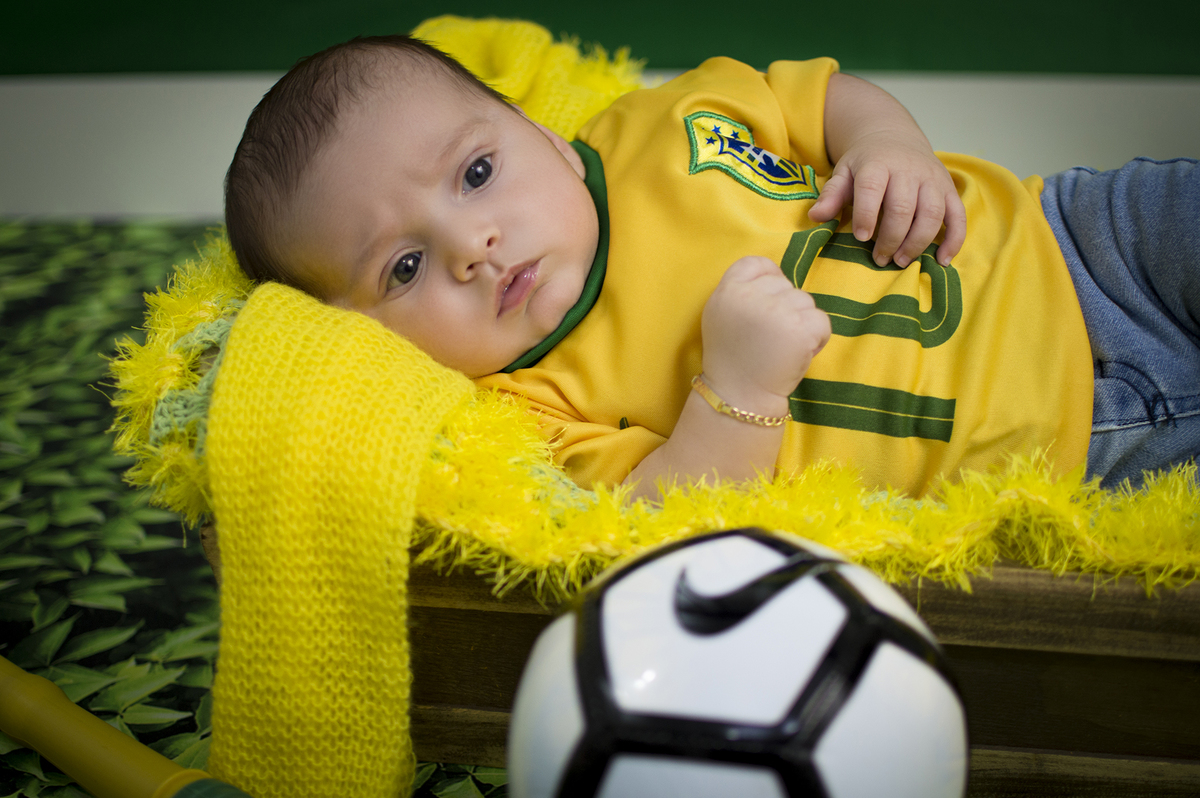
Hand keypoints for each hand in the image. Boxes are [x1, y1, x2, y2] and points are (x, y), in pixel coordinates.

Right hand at [701, 256, 830, 414]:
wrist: (738, 396)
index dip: (769, 280)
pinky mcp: (800, 328)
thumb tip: (776, 277)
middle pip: (786, 284)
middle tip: (771, 337)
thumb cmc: (732, 358)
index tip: (768, 304)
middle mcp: (750, 296)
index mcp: (727, 290)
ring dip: (802, 323)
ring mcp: (777, 310)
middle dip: (786, 307)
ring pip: (806, 302)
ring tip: (782, 347)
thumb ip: (741, 291)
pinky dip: (816, 338)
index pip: (757, 263)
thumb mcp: (720, 315)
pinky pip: (822, 321)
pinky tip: (798, 353)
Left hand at [809, 130, 965, 267]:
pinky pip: (958, 216)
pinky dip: (954, 240)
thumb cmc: (866, 163)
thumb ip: (831, 195)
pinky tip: (942, 260)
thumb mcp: (844, 172)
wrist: (894, 138)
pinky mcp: (949, 190)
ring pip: (932, 214)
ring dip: (918, 242)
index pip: (873, 189)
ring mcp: (932, 180)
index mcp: (878, 164)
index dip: (868, 215)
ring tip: (901, 261)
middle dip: (891, 238)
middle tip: (879, 259)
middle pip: (904, 208)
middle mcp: (909, 170)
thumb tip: (815, 217)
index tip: (861, 238)